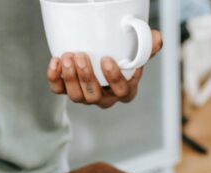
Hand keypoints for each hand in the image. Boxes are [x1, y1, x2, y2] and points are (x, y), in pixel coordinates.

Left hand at [46, 30, 162, 108]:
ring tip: (68, 56)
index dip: (114, 79)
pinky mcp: (67, 90)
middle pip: (95, 97)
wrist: (100, 57)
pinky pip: (59, 90)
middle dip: (87, 77)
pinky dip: (54, 78)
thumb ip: (148, 46)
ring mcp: (85, 96)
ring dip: (70, 77)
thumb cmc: (122, 58)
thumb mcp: (137, 52)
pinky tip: (55, 62)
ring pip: (76, 96)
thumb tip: (156, 38)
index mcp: (124, 90)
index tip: (107, 60)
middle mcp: (104, 97)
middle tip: (81, 56)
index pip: (122, 92)